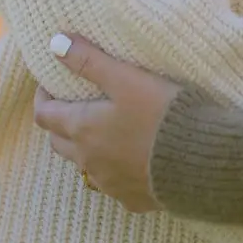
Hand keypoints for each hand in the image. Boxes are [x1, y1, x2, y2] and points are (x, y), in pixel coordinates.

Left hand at [31, 33, 181, 212]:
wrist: (200, 161)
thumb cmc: (161, 114)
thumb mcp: (126, 79)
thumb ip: (89, 60)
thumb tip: (54, 42)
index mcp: (83, 128)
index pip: (44, 115)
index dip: (42, 98)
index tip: (48, 86)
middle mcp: (89, 161)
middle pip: (58, 142)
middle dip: (59, 123)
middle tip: (72, 106)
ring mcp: (110, 184)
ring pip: (84, 165)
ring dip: (85, 148)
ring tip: (103, 131)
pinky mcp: (132, 199)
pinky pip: (112, 184)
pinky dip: (113, 170)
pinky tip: (131, 159)